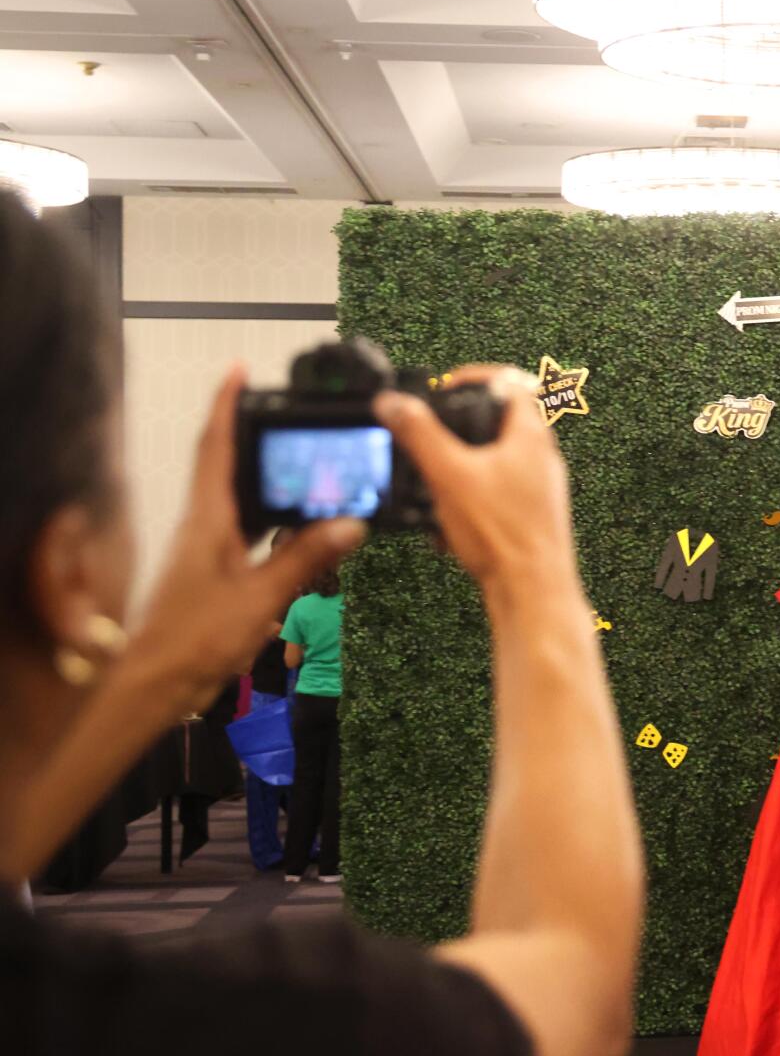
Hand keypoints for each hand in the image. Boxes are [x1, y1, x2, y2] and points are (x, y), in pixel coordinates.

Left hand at [126, 368, 364, 715]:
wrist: (154, 683)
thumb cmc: (192, 640)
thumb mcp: (260, 597)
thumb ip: (304, 559)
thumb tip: (348, 524)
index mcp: (208, 520)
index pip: (217, 447)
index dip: (227, 405)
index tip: (240, 372)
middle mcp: (203, 526)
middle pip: (228, 466)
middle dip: (255, 437)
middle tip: (288, 418)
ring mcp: (206, 550)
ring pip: (240, 501)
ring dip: (269, 483)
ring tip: (307, 470)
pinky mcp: (214, 574)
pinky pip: (247, 534)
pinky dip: (274, 524)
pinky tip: (297, 533)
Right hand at [374, 366, 576, 597]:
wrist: (532, 593)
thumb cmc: (503, 534)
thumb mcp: (448, 474)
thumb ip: (420, 434)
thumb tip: (394, 402)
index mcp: (531, 436)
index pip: (510, 381)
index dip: (474, 376)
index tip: (444, 387)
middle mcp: (542, 458)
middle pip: (498, 424)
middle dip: (456, 434)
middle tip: (429, 443)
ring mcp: (539, 489)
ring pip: (492, 465)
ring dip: (457, 474)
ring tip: (434, 493)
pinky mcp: (531, 517)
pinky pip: (494, 497)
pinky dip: (467, 504)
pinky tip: (446, 530)